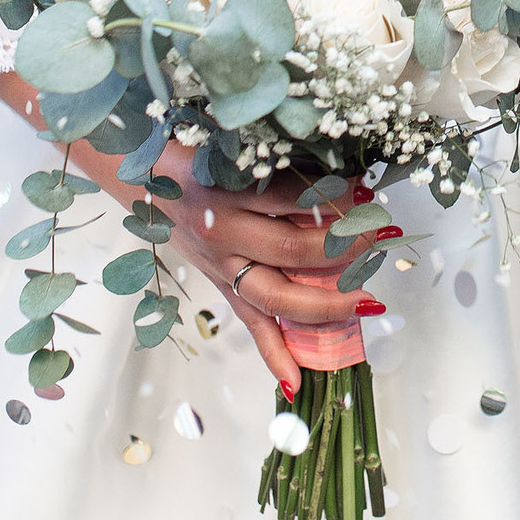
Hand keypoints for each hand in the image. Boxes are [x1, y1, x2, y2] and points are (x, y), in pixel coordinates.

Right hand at [0, 73, 390, 394]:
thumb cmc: (194, 142)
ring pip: (277, 295)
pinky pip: (248, 323)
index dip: (336, 199)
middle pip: (293, 250)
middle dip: (346, 250)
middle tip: (383, 239)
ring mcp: (219, 262)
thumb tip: (341, 167)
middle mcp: (222, 229)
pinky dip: (273, 354)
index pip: (292, 198)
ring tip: (369, 301)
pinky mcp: (217, 281)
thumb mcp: (232, 137)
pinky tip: (299, 383)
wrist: (135, 165)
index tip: (369, 194)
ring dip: (327, 303)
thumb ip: (278, 151)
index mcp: (227, 185)